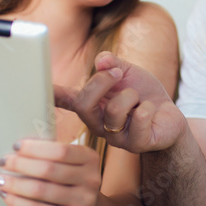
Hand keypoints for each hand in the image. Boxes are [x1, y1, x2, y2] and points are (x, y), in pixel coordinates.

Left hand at [0, 139, 100, 205]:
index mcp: (89, 158)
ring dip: (15, 184)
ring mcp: (85, 201)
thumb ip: (50, 155)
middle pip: (48, 169)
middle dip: (20, 164)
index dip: (35, 148)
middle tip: (2, 162)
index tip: (15, 147)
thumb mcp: (69, 164)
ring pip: (41, 190)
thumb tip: (16, 149)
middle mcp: (91, 179)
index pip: (60, 150)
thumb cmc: (70, 183)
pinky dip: (19, 203)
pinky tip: (7, 196)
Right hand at [54, 51, 186, 153]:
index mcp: (92, 105)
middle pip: (84, 104)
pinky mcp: (136, 144)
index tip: (35, 88)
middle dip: (102, 81)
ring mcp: (115, 137)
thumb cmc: (144, 95)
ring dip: (131, 95)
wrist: (170, 116)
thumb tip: (102, 61)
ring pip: (114, 110)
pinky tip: (151, 112)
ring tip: (140, 100)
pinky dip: (148, 108)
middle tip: (118, 73)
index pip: (66, 100)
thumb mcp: (128, 72)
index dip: (49, 95)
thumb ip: (113, 63)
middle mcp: (98, 124)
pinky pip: (138, 120)